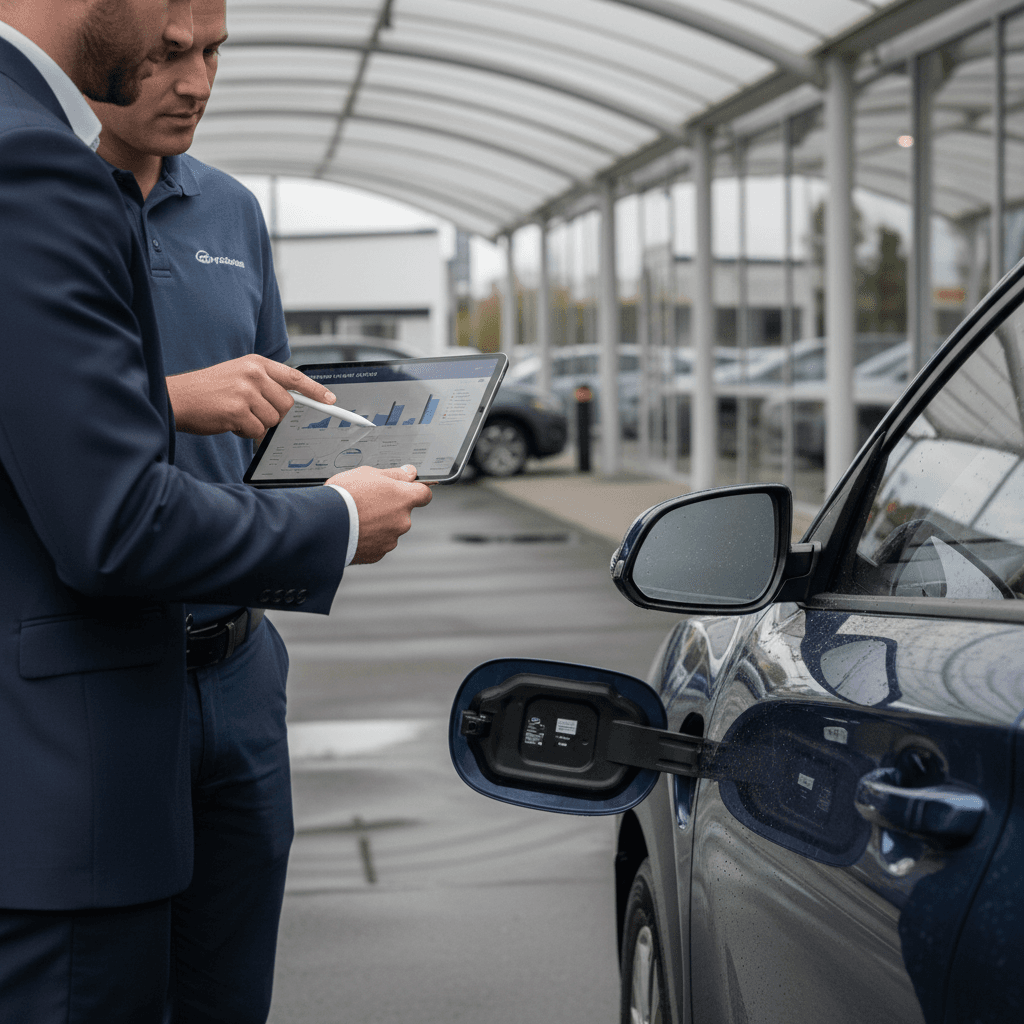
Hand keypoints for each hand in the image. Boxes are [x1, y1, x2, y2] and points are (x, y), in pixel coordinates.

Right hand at [166, 355, 335, 438]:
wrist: (177, 398)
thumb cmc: (208, 390)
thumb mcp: (238, 375)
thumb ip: (263, 384)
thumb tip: (288, 405)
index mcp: (255, 363)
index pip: (294, 376)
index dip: (314, 389)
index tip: (330, 400)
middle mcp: (253, 374)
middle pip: (287, 405)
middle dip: (274, 415)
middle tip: (252, 412)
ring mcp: (246, 391)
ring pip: (273, 420)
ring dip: (257, 424)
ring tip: (235, 414)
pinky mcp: (238, 410)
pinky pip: (257, 431)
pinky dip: (245, 432)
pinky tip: (229, 422)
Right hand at [327, 465, 432, 563]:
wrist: (324, 525)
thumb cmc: (344, 496)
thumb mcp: (368, 473)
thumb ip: (394, 474)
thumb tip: (409, 472)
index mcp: (403, 499)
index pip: (424, 494)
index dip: (417, 490)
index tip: (410, 489)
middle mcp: (402, 521)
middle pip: (403, 513)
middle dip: (390, 508)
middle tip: (368, 502)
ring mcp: (390, 540)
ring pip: (389, 529)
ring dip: (379, 524)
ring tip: (356, 517)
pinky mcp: (377, 554)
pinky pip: (377, 544)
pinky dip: (369, 538)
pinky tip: (354, 530)